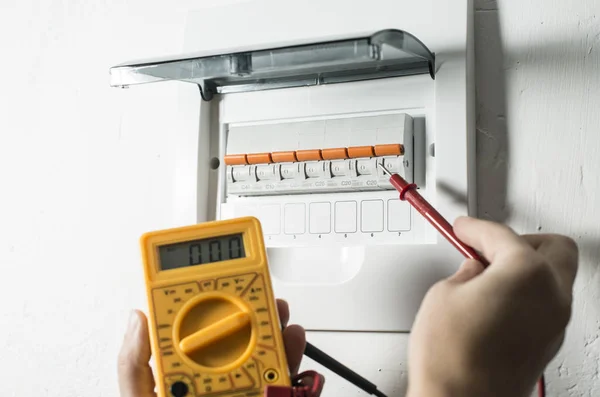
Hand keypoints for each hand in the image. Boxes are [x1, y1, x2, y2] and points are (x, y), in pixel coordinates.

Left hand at [118, 299, 313, 395]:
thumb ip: (135, 367)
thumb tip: (137, 317)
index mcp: (184, 376)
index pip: (196, 330)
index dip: (211, 301)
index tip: (226, 282)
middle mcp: (217, 383)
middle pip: (243, 339)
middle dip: (260, 315)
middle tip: (266, 302)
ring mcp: (246, 395)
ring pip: (271, 361)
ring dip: (285, 341)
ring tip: (287, 329)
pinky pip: (291, 391)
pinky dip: (302, 378)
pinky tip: (301, 366)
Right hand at [407, 216, 577, 396]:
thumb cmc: (451, 359)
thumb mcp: (443, 294)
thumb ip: (465, 272)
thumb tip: (474, 270)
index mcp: (528, 274)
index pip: (502, 235)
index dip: (476, 228)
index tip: (465, 228)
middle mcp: (552, 297)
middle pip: (553, 247)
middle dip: (520, 240)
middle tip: (487, 245)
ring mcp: (555, 323)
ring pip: (553, 276)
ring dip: (524, 267)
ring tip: (486, 274)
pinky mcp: (548, 344)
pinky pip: (545, 303)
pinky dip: (525, 293)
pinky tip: (493, 299)